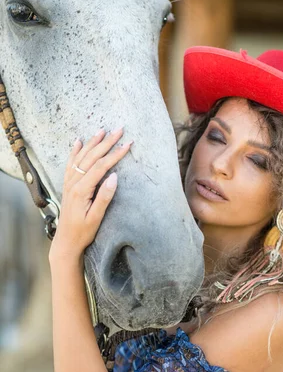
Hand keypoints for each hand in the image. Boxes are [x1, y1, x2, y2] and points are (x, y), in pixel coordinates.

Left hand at [50, 127, 132, 260]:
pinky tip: (79, 142)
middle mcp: (74, 183)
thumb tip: (114, 177)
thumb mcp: (96, 218)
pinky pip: (71, 164)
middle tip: (119, 130)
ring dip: (93, 143)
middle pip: (92, 157)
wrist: (66, 241)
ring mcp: (69, 183)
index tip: (128, 144)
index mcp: (82, 190)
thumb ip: (104, 197)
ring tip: (102, 130)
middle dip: (106, 142)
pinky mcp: (68, 186)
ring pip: (82, 157)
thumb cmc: (83, 232)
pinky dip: (75, 151)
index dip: (115, 154)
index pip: (101, 166)